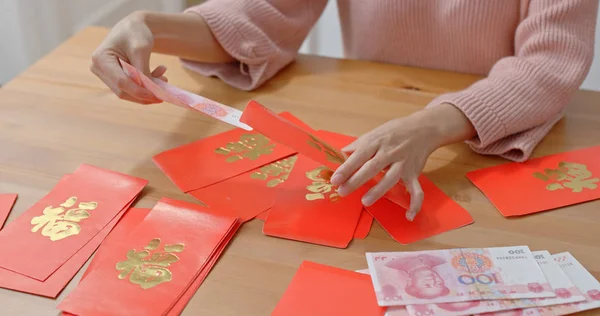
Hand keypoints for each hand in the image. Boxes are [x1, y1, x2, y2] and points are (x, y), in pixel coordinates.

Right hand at [91, 11, 165, 103]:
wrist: (134, 28)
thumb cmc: (136, 33)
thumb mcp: (141, 49)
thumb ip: (143, 70)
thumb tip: (150, 91)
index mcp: (101, 59)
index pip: (121, 82)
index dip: (139, 91)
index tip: (157, 95)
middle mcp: (99, 69)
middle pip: (122, 91)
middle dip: (144, 94)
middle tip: (164, 92)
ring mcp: (105, 75)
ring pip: (127, 93)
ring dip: (147, 90)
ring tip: (163, 78)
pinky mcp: (114, 79)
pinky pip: (130, 89)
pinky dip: (146, 86)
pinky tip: (158, 75)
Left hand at [330, 104, 475, 220]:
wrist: (424, 128)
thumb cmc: (394, 132)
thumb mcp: (374, 133)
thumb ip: (358, 146)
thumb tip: (340, 155)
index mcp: (377, 142)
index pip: (359, 155)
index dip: (346, 168)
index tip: (335, 179)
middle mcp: (390, 153)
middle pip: (372, 168)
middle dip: (356, 180)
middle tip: (342, 192)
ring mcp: (403, 164)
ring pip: (391, 178)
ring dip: (378, 190)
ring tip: (365, 201)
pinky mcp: (414, 173)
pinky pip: (417, 190)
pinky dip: (415, 203)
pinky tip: (409, 216)